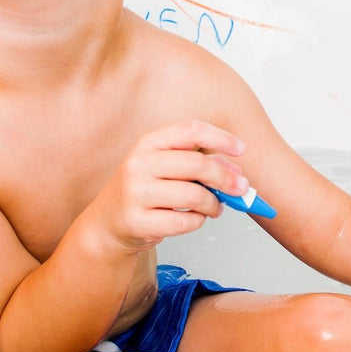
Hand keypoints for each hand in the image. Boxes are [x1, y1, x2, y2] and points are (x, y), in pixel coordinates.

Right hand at [81, 120, 247, 253]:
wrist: (109, 221)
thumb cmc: (146, 190)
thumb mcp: (166, 166)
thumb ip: (199, 163)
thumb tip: (236, 173)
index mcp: (148, 143)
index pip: (191, 130)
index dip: (221, 138)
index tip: (241, 149)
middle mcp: (138, 163)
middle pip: (197, 164)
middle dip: (226, 177)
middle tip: (241, 188)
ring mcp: (135, 193)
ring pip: (194, 195)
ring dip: (214, 203)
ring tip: (215, 207)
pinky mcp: (137, 221)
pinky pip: (185, 221)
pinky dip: (198, 221)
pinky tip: (195, 218)